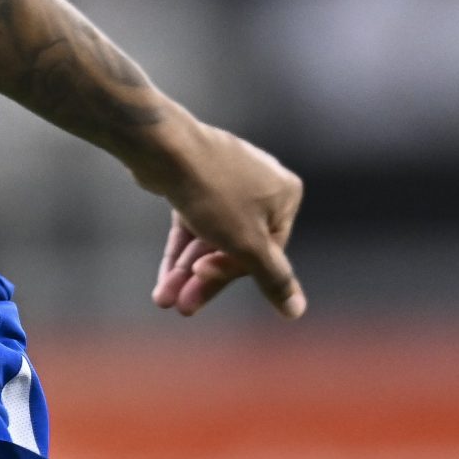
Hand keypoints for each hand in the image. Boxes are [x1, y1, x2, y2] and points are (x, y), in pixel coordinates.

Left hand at [139, 116, 306, 318]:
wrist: (162, 147)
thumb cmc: (212, 193)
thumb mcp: (248, 244)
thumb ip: (272, 278)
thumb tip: (296, 311)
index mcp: (284, 195)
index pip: (265, 251)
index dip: (231, 273)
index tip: (201, 282)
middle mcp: (259, 184)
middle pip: (234, 246)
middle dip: (204, 279)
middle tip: (180, 307)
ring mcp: (224, 180)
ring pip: (208, 237)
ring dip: (186, 271)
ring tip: (164, 299)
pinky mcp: (194, 181)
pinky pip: (191, 223)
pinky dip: (179, 250)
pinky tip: (164, 279)